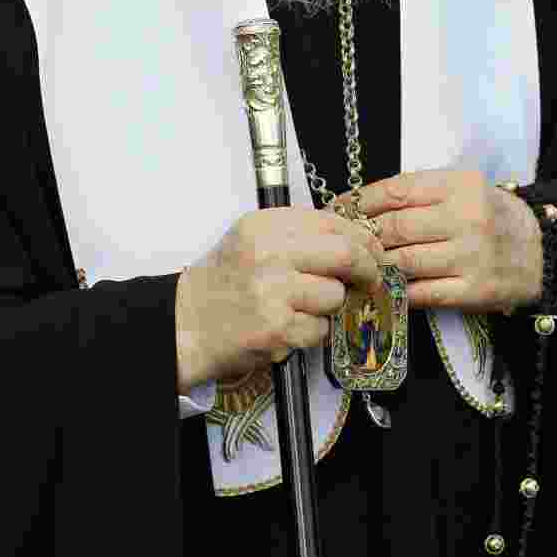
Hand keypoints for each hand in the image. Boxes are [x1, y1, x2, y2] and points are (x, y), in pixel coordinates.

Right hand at [176, 207, 383, 393]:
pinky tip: (288, 328)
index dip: (362, 239)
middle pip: (345, 254)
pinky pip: (319, 330)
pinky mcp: (276, 328)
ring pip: (334, 296)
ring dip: (329, 308)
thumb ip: (297, 234)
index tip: (371, 252)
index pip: (332, 222)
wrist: (185, 323)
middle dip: (366, 269)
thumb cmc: (225, 282)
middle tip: (369, 280)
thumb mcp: (252, 239)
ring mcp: (272, 291)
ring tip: (303, 309)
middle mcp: (268, 253)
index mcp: (265, 225)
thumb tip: (354, 239)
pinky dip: (311, 333)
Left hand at [359, 170, 542, 312]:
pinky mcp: (473, 291)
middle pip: (396, 228)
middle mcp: (466, 219)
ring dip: (376, 265)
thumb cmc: (491, 215)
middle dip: (363, 235)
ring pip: (404, 261)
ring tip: (360, 264)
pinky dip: (398, 290)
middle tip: (345, 240)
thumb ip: (421, 192)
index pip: (397, 190)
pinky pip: (422, 293)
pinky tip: (384, 286)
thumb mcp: (463, 188)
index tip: (340, 207)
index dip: (362, 200)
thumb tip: (364, 203)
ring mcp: (470, 257)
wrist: (541, 250)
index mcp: (459, 186)